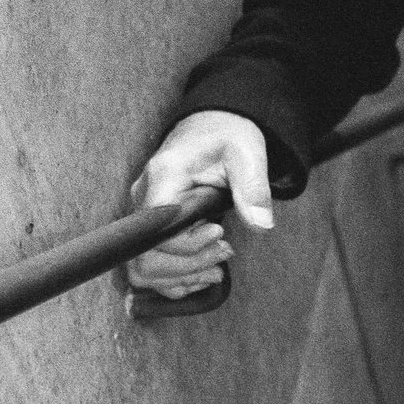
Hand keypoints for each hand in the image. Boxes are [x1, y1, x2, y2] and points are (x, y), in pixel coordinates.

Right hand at [124, 109, 273, 303]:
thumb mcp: (247, 154)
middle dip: (188, 266)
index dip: (188, 243)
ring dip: (179, 277)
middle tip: (225, 255)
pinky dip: (173, 278)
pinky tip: (201, 273)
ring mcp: (143, 214)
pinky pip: (148, 264)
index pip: (159, 228)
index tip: (220, 232)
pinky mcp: (150, 226)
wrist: (214, 125)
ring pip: (142, 266)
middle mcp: (145, 196)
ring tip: (215, 271)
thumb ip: (252, 189)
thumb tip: (261, 225)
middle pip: (146, 255)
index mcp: (164, 176)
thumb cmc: (228, 135)